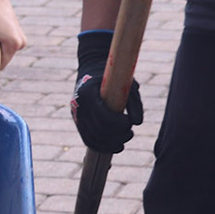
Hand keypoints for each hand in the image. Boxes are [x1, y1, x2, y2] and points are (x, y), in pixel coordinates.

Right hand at [70, 30, 142, 154]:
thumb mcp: (126, 83)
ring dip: (111, 144)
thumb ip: (134, 102)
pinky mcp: (78, 121)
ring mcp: (76, 114)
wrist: (92, 67)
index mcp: (88, 92)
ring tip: (126, 138)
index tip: (130, 123)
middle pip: (98, 130)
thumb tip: (138, 122)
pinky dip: (103, 146)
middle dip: (116, 135)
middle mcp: (79, 105)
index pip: (102, 116)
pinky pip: (89, 140)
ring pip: (93, 138)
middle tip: (130, 133)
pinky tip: (117, 146)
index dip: (118, 124)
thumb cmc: (113, 75)